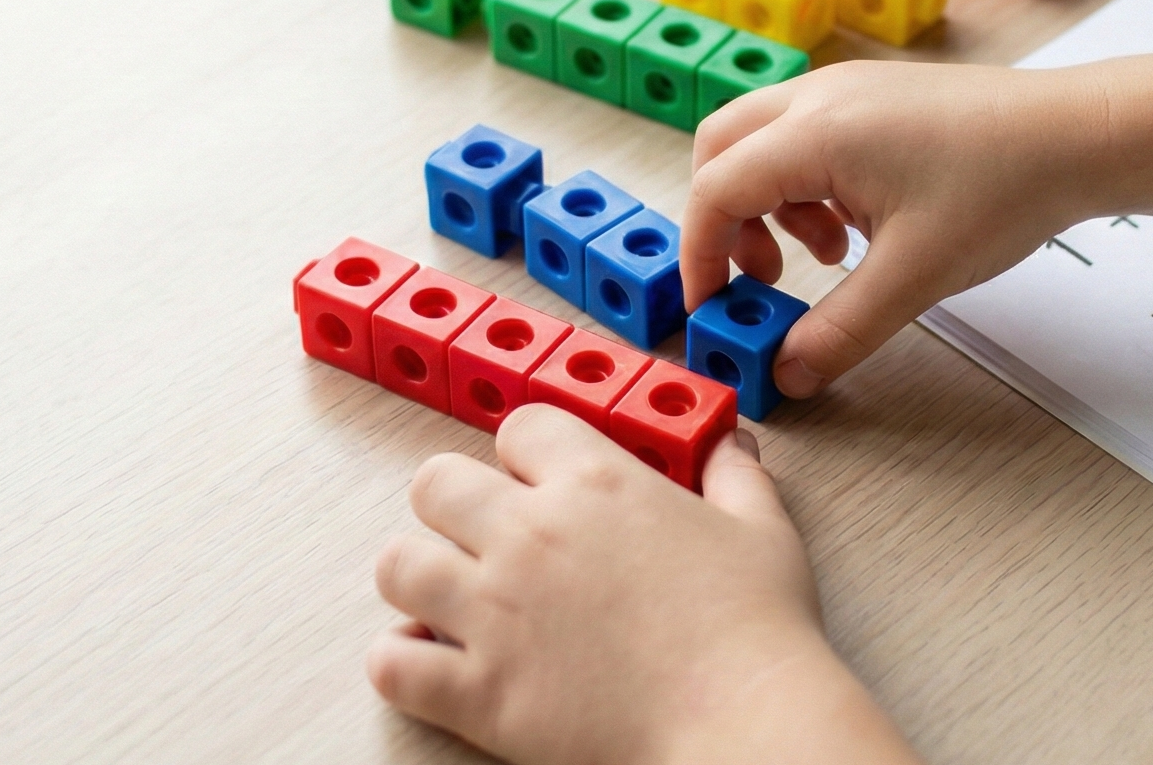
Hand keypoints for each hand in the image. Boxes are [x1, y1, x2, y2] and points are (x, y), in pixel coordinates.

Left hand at [368, 406, 912, 764]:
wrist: (743, 724)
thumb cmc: (756, 633)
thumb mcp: (761, 530)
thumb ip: (735, 476)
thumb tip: (731, 444)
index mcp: (597, 483)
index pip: (520, 428)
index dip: (527, 454)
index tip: (540, 481)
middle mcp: (531, 535)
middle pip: (435, 483)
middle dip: (454, 506)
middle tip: (483, 538)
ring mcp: (495, 613)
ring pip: (398, 565)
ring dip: (420, 579)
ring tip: (451, 601)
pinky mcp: (479, 690)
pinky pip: (391, 663)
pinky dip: (402, 663)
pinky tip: (434, 664)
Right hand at [680, 61, 1105, 398]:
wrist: (1078, 135)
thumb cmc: (1005, 186)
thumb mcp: (914, 277)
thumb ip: (840, 330)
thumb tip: (789, 372)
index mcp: (815, 131)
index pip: (714, 191)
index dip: (701, 256)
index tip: (712, 308)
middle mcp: (819, 96)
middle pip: (721, 151)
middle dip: (724, 221)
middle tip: (761, 279)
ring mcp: (848, 89)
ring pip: (763, 142)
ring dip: (770, 205)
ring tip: (828, 257)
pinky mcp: (876, 97)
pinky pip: (806, 136)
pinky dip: (807, 185)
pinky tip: (858, 229)